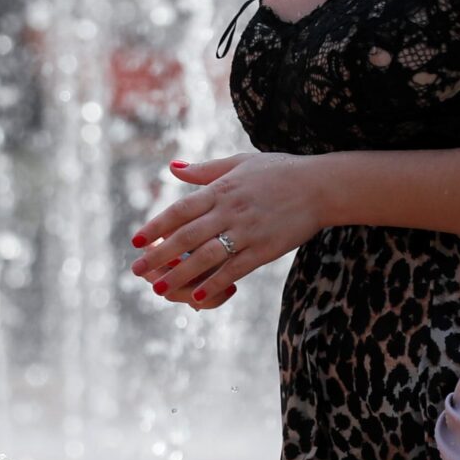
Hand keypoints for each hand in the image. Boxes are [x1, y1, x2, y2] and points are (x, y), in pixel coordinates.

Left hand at [130, 153, 326, 308]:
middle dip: (158, 256)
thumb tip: (172, 168)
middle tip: (136, 271)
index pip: (180, 210)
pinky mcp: (266, 249)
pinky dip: (215, 283)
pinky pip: (235, 269)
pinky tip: (197, 297)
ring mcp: (248, 231)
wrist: (323, 185)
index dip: (156, 226)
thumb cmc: (281, 171)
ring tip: (158, 289)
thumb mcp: (241, 162)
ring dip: (179, 274)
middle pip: (187, 237)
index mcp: (221, 190)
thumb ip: (205, 170)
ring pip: (206, 257)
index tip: (136, 240)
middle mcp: (230, 211)